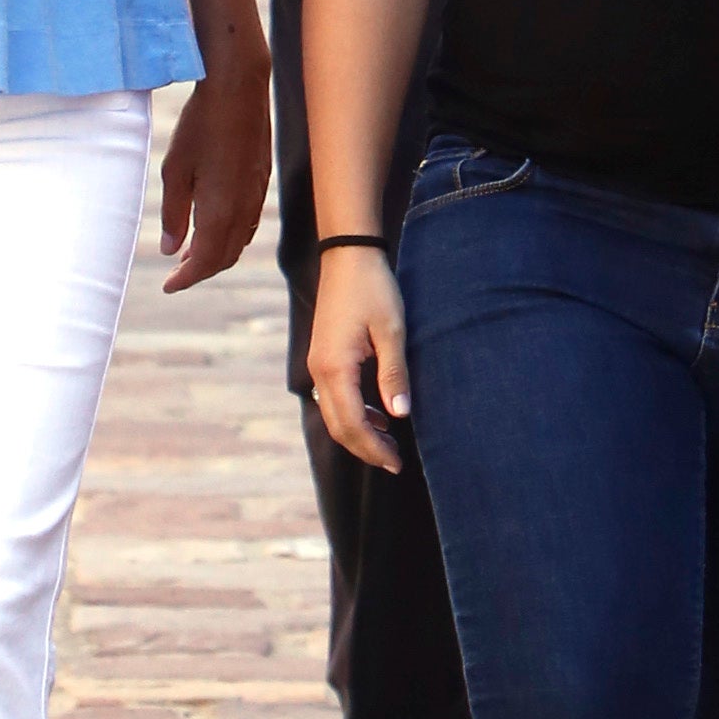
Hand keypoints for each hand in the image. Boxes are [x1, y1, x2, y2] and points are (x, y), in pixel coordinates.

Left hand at [156, 50, 270, 294]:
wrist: (238, 89)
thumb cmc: (200, 127)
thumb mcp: (174, 171)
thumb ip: (173, 214)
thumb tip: (169, 249)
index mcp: (219, 212)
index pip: (204, 262)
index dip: (185, 279)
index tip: (168, 286)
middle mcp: (243, 211)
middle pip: (224, 258)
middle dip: (200, 270)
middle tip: (176, 272)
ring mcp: (257, 196)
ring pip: (239, 242)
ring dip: (217, 254)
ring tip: (191, 252)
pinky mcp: (262, 181)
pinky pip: (249, 223)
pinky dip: (231, 235)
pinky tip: (215, 224)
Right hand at [307, 243, 408, 473]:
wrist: (348, 255)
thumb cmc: (373, 288)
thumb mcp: (392, 330)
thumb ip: (394, 374)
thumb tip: (400, 414)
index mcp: (335, 368)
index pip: (352, 423)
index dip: (374, 448)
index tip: (397, 463)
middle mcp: (319, 370)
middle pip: (338, 426)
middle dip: (365, 448)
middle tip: (394, 461)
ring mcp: (317, 364)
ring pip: (333, 414)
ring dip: (359, 432)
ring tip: (390, 442)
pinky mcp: (323, 357)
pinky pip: (333, 397)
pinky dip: (354, 413)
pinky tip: (378, 414)